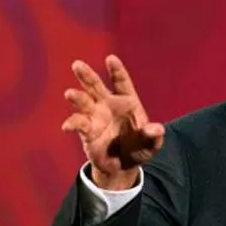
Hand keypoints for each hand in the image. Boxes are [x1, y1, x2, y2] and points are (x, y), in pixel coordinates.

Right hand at [61, 55, 164, 189]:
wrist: (124, 166)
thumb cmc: (139, 148)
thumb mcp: (151, 144)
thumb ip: (153, 136)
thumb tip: (157, 129)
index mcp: (127, 101)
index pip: (121, 82)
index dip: (116, 70)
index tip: (111, 59)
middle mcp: (109, 105)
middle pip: (96, 86)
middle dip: (87, 75)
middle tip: (77, 65)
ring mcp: (96, 117)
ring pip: (84, 101)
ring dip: (77, 97)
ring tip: (70, 94)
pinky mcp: (87, 131)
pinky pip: (79, 124)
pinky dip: (73, 124)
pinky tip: (67, 126)